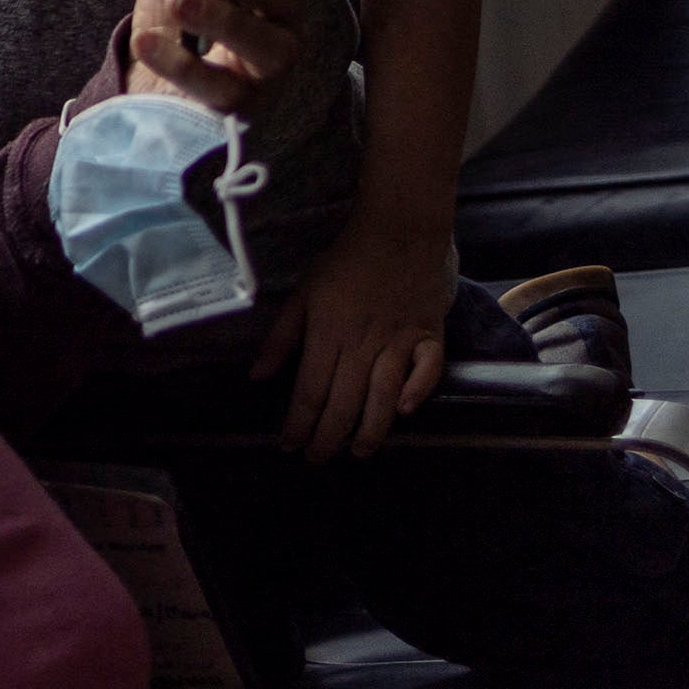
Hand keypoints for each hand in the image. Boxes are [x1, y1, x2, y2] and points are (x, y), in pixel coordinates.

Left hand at [255, 209, 455, 456]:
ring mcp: (399, 340)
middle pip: (344, 400)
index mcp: (328, 333)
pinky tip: (406, 412)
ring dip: (371, 428)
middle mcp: (363, 342)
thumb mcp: (303, 293)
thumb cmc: (346, 262)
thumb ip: (281, 337)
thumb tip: (258, 377)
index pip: (310, 390)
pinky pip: (429, 368)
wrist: (398, 229)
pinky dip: (419, 390)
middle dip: (329, 436)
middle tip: (318, 459)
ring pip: (384, 393)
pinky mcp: (429, 334)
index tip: (289, 445)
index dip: (299, 423)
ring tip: (359, 452)